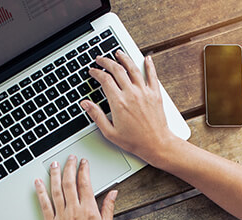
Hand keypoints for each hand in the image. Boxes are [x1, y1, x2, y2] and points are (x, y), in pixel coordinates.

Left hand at [35, 155, 116, 219]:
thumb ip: (109, 208)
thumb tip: (114, 193)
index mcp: (89, 210)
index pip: (85, 184)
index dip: (84, 170)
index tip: (83, 162)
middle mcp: (74, 210)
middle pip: (70, 183)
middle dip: (69, 167)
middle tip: (70, 158)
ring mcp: (61, 216)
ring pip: (56, 190)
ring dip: (55, 175)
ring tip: (54, 164)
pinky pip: (44, 204)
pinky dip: (40, 191)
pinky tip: (38, 182)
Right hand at [83, 51, 179, 165]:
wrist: (157, 144)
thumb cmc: (134, 141)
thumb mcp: (110, 132)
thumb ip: (96, 116)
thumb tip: (85, 104)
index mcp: (119, 103)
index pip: (105, 80)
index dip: (96, 73)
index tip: (92, 71)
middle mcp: (131, 94)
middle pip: (117, 70)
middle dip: (106, 62)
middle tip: (100, 59)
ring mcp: (144, 92)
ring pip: (133, 68)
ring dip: (124, 58)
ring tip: (118, 53)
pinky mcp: (155, 94)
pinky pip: (152, 75)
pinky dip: (149, 65)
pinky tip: (147, 58)